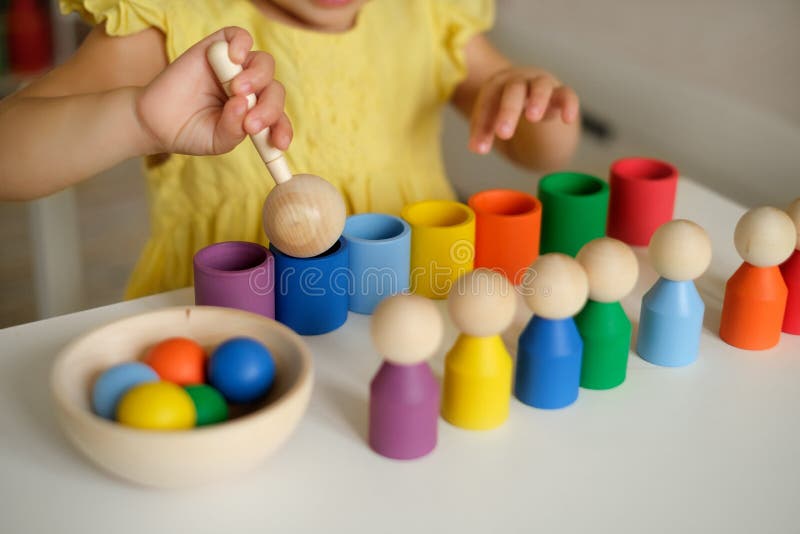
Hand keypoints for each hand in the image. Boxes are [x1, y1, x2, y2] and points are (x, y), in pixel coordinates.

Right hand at [134, 27, 291, 154]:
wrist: (157, 121)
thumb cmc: (191, 132)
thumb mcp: (217, 140)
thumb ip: (234, 130)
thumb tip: (243, 105)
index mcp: (256, 114)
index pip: (279, 118)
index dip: (282, 129)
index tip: (278, 143)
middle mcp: (252, 90)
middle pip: (274, 91)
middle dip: (269, 109)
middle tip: (250, 124)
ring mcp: (237, 69)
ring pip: (264, 64)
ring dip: (258, 78)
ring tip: (237, 91)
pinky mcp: (218, 49)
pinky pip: (239, 36)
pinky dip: (241, 43)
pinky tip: (234, 58)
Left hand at [469, 67, 578, 154]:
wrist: (530, 89)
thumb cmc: (506, 105)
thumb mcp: (491, 118)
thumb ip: (483, 132)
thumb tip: (476, 149)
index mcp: (497, 85)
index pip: (487, 103)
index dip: (482, 125)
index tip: (480, 149)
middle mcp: (520, 81)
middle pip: (514, 91)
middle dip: (508, 111)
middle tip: (503, 134)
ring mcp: (541, 85)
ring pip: (541, 87)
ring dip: (537, 100)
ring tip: (533, 118)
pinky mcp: (561, 93)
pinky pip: (567, 95)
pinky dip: (568, 105)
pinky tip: (567, 119)